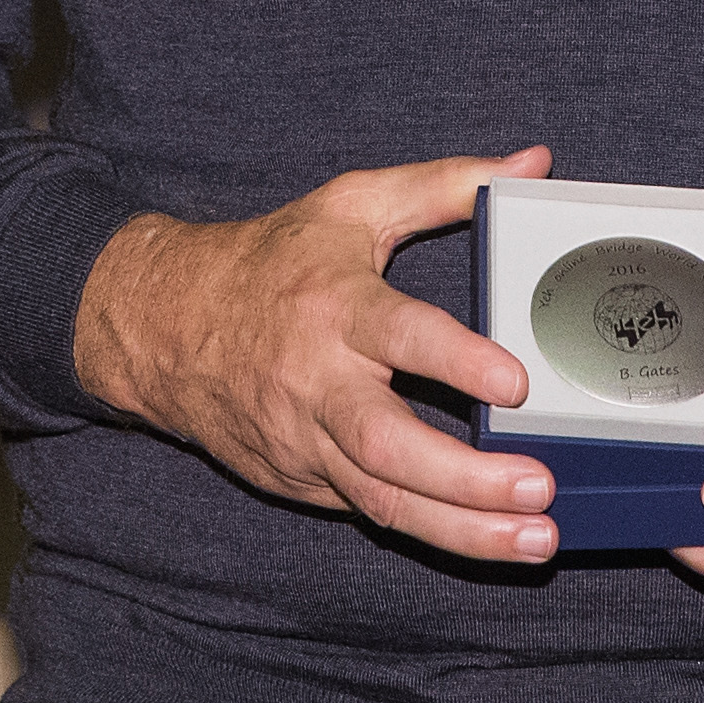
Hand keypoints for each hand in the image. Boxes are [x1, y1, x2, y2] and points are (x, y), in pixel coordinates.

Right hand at [72, 144, 560, 563]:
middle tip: (538, 487)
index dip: (456, 361)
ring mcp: (306, 442)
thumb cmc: (273, 260)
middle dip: (467, 479)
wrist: (165, 325)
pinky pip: (370, 512)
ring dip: (463, 531)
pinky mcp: (302, 482)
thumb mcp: (355, 204)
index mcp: (336, 307)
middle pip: (389, 445)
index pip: (400, 335)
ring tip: (533, 541)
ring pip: (384, 500)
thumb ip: (447, 184)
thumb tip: (532, 161)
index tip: (513, 382)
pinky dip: (430, 531)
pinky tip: (488, 539)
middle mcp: (318, 383)